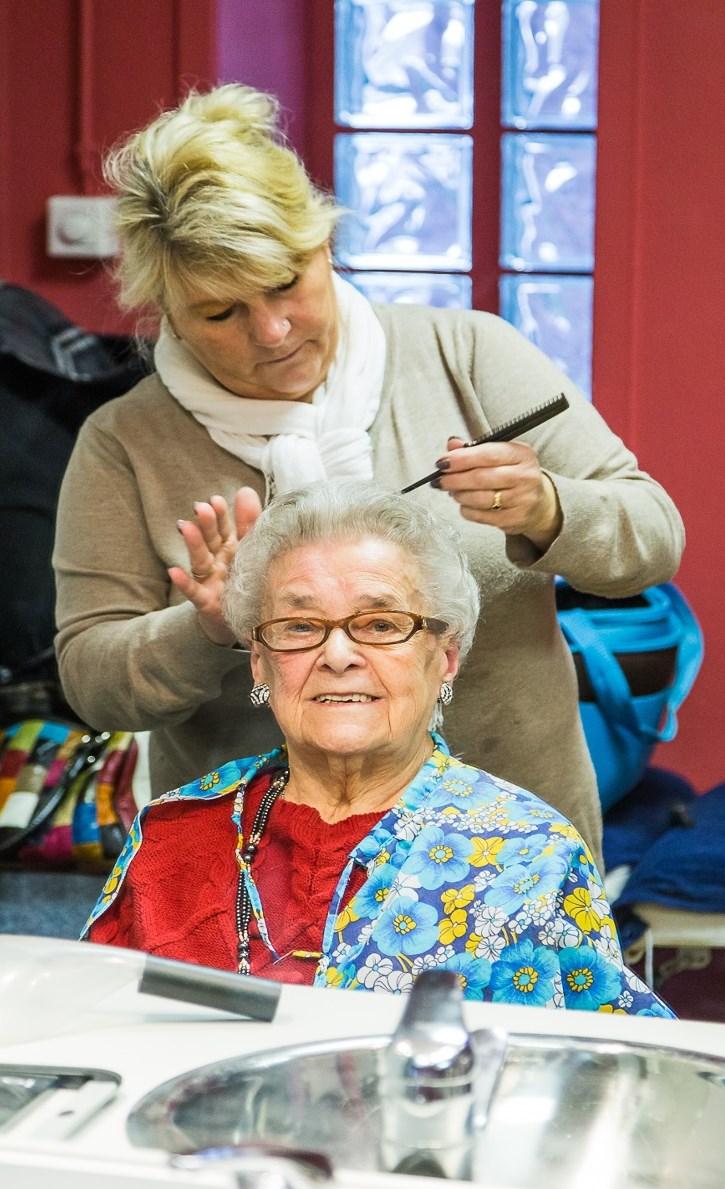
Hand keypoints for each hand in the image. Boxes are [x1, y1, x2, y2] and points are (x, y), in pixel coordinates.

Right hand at [168, 486, 261, 644]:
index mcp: (229, 547)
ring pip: (200, 560)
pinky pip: (193, 591)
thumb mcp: (248, 549)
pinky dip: (183, 582)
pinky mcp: (206, 601)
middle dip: (206, 524)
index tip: (216, 500)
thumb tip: (245, 490)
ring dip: (193, 544)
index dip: (220, 514)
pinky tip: (173, 571)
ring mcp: (209, 580)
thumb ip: (248, 522)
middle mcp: (216, 561)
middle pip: (210, 540)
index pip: (223, 527)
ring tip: (185, 527)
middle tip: (201, 507)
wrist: (241, 619)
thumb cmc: (243, 579)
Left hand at [436, 436, 561, 550]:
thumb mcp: (500, 454)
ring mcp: (522, 500)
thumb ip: (474, 448)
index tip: (443, 462)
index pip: (487, 454)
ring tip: (453, 491)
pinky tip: (465, 504)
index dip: (461, 459)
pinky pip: (481, 516)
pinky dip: (467, 510)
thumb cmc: (514, 474)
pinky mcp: (514, 519)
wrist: (538, 502)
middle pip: (481, 478)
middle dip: (455, 479)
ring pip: (479, 499)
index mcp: (522, 454)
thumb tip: (452, 444)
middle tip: (440, 480)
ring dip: (459, 495)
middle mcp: (525, 476)